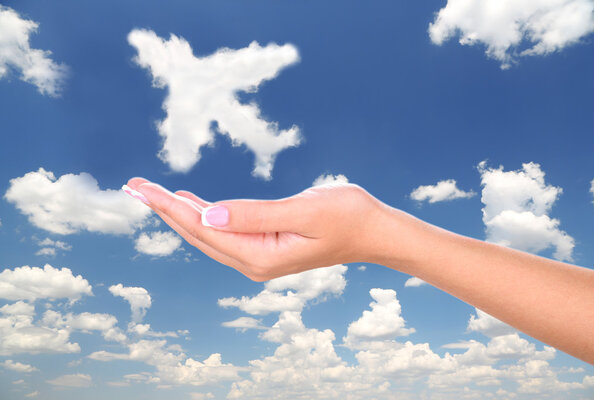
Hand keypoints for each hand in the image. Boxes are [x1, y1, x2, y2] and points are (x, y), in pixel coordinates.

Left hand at [128, 178, 392, 280]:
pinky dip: (201, 214)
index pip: (203, 228)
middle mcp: (253, 261)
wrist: (372, 232)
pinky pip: (223, 230)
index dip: (170, 207)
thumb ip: (255, 214)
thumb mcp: (303, 210)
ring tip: (150, 192)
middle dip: (164, 208)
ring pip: (207, 232)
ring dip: (178, 211)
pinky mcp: (263, 246)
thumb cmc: (346, 216)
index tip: (141, 188)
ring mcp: (257, 256)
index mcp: (260, 255)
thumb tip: (208, 213)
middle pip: (197, 233)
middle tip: (132, 186)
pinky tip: (189, 202)